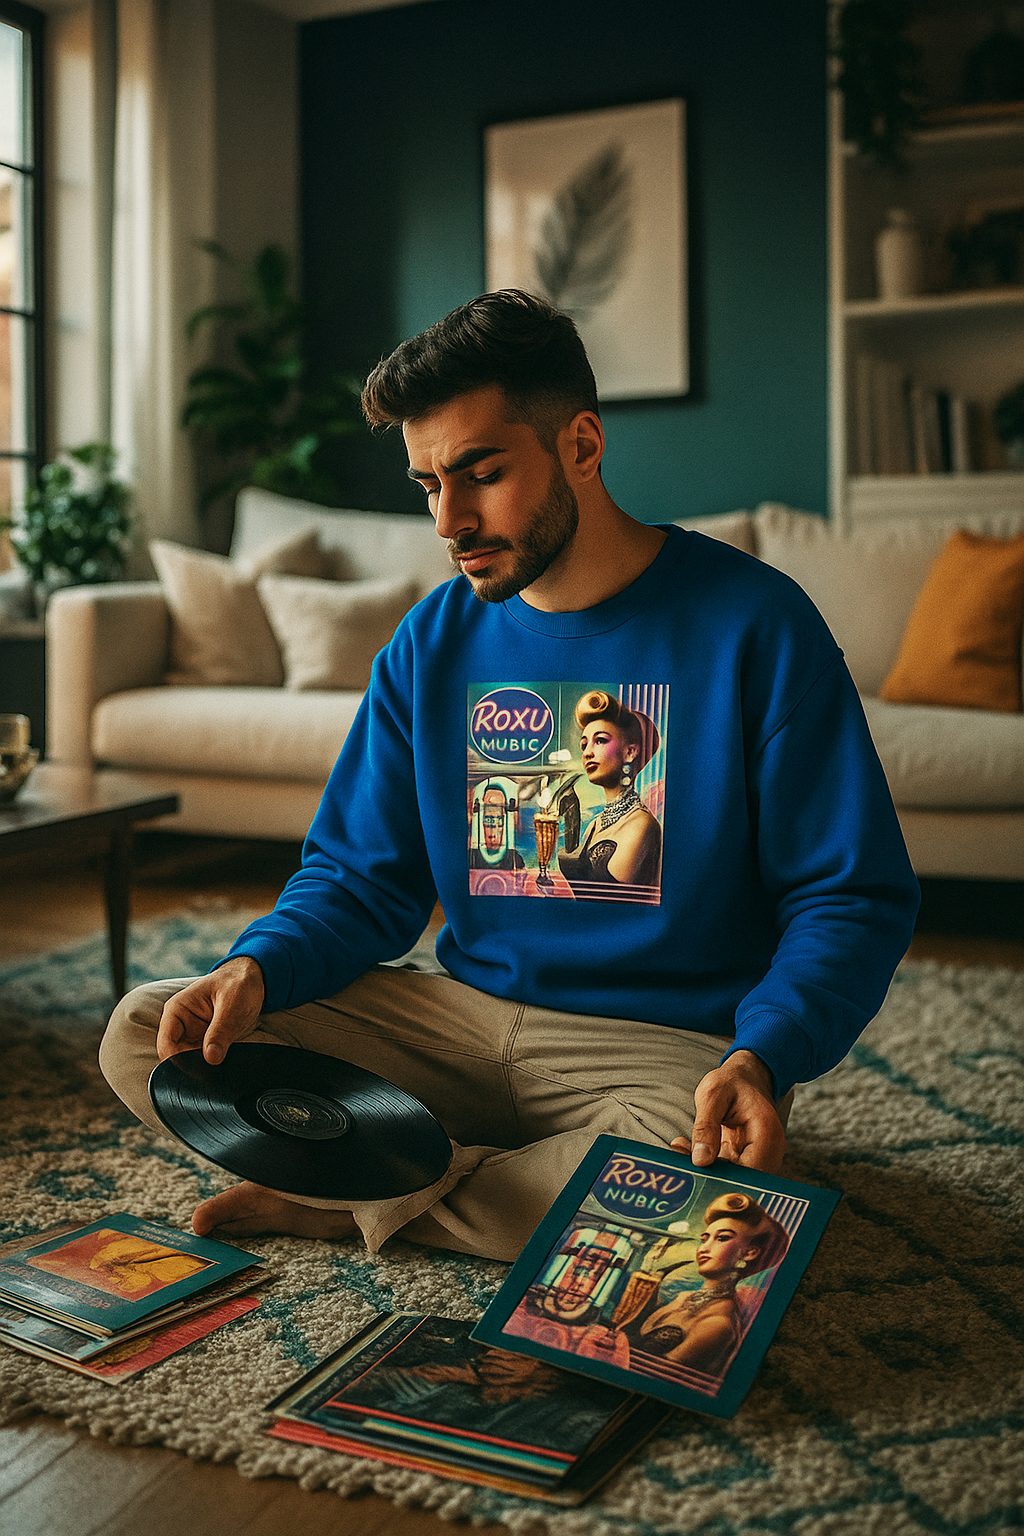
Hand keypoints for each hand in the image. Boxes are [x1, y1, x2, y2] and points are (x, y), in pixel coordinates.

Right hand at [156, 956, 265, 1064]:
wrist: (252, 981)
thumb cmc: (238, 984)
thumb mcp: (232, 1005)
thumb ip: (220, 1031)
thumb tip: (211, 1059)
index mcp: (177, 1010)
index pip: (166, 1044)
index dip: (178, 1062)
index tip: (197, 1073)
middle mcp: (180, 1026)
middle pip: (176, 1058)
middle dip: (192, 1068)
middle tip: (212, 1076)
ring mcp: (193, 1036)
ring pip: (190, 1062)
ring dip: (203, 1069)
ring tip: (219, 1073)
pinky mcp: (206, 1044)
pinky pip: (204, 1061)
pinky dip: (212, 1067)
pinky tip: (223, 1069)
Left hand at [671, 1050, 785, 1173]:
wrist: (745, 1078)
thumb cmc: (731, 1083)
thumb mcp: (712, 1095)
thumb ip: (705, 1127)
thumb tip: (700, 1161)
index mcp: (766, 1133)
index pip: (750, 1172)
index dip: (724, 1178)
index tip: (695, 1169)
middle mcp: (769, 1150)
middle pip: (744, 1180)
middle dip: (710, 1174)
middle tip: (682, 1157)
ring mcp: (760, 1157)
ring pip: (734, 1178)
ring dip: (707, 1170)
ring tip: (683, 1148)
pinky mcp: (747, 1160)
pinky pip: (729, 1171)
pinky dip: (709, 1164)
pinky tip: (689, 1148)